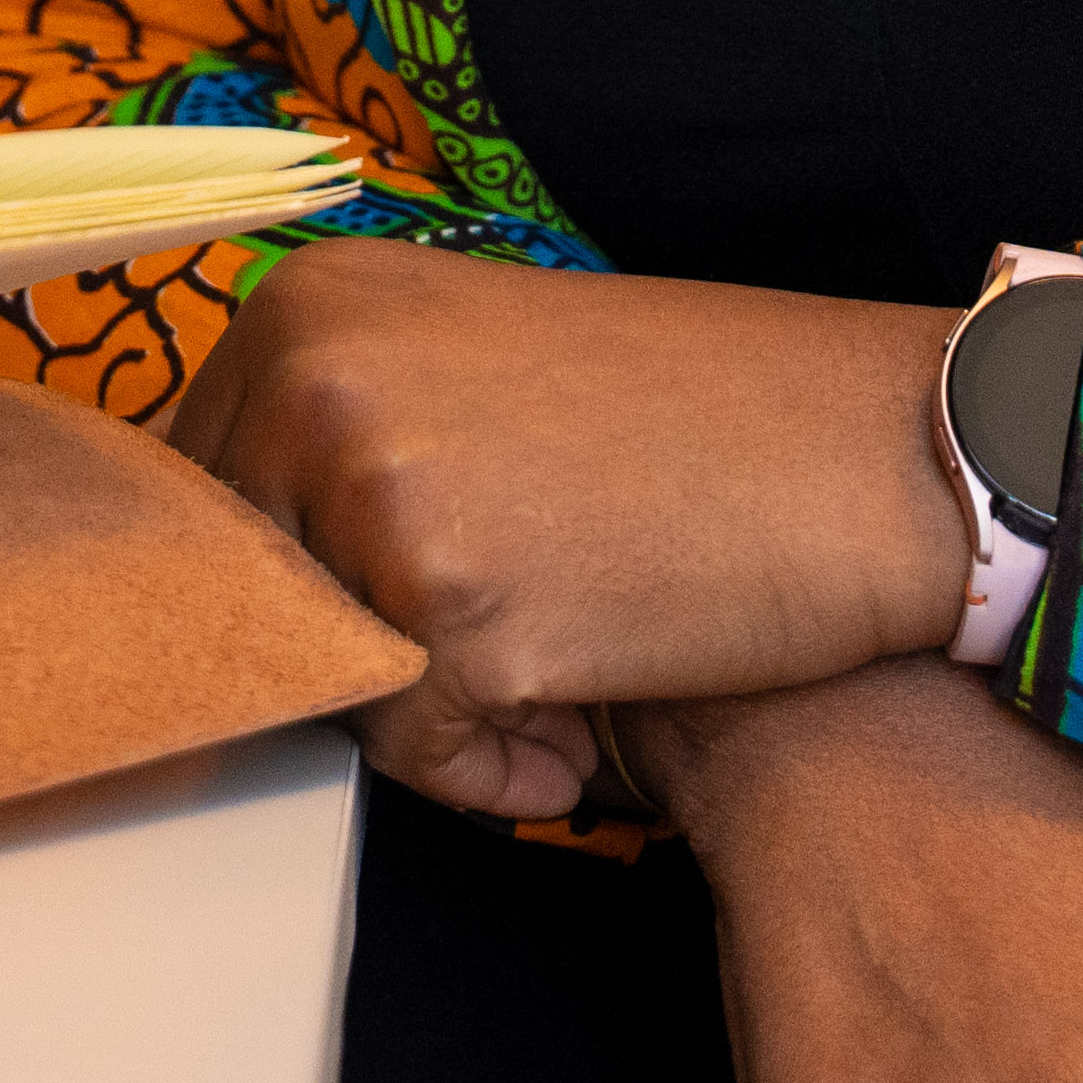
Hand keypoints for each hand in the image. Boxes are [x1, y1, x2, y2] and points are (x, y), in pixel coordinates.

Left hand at [162, 242, 966, 816]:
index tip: (386, 609)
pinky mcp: (451, 611)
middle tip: (508, 629)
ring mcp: (372, 490)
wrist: (896, 455)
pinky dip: (500, 776)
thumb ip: (337, 443)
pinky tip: (590, 718)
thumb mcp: (476, 375)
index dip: (288, 594)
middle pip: (236, 611)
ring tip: (567, 653)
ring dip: (433, 719)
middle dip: (354, 662)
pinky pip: (419, 763)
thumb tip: (209, 591)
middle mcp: (309, 377)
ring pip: (325, 693)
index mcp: (305, 307)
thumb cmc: (708, 429)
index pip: (187, 511)